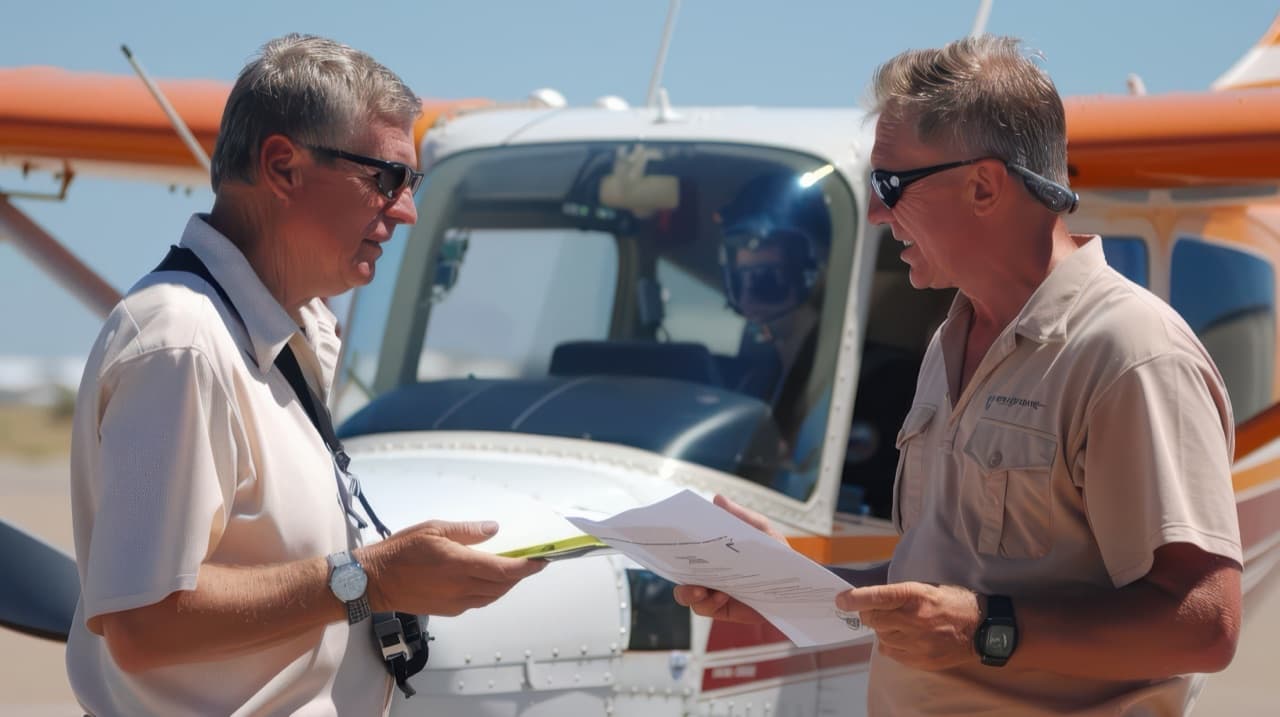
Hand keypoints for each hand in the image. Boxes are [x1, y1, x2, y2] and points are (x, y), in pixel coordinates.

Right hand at [357, 520, 545, 616]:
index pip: (505, 570)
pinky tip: (487, 580)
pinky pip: (478, 602)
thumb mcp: (434, 529)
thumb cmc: (400, 552)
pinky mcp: (449, 610)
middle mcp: (461, 587)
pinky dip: (490, 592)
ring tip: (510, 570)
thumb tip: (492, 529)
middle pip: (503, 586)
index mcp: (459, 564)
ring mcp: (455, 602)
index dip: (527, 567)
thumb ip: (467, 531)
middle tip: (529, 561)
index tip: (541, 560)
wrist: (375, 581)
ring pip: (493, 596)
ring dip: (505, 585)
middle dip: (520, 574)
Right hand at [672, 494, 788, 623]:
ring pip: (686, 594)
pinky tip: (722, 596)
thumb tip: (718, 500)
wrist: (795, 587)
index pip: (688, 546)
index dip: (676, 543)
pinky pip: (704, 608)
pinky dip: (709, 603)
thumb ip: (741, 516)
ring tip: (700, 589)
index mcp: (714, 550)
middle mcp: (709, 570)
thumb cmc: (778, 557)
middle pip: (680, 570)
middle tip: (682, 565)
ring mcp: (712, 590)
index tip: (674, 538)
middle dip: (675, 568)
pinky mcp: (721, 608)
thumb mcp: (762, 532)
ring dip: (688, 591)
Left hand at [836, 582, 980, 670]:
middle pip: (873, 619)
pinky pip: (891, 652)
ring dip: (884, 629)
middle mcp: (913, 619)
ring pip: (881, 636)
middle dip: (869, 613)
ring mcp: (917, 642)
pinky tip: (907, 637)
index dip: (855, 599)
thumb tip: (870, 600)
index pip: (877, 596)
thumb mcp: (926, 587)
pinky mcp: (919, 659)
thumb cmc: (953, 602)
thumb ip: (899, 594)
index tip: (841, 600)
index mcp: (915, 595)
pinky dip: (892, 644)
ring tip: (901, 624)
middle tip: (876, 610)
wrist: (983, 628)